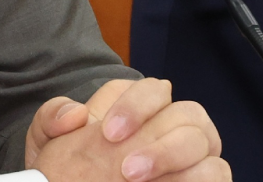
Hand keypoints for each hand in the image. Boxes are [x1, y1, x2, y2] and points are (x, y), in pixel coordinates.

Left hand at [26, 78, 226, 179]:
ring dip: (172, 157)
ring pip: (204, 139)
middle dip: (156, 137)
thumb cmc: (62, 166)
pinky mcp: (202, 178)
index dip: (133, 106)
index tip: (107, 133)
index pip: (150, 89)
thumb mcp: (46, 139)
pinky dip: (196, 177)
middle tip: (125, 167)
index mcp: (135, 107)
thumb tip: (77, 114)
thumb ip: (52, 116)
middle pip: (186, 112)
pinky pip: (217, 171)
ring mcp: (190, 154)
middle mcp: (168, 126)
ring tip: (135, 176)